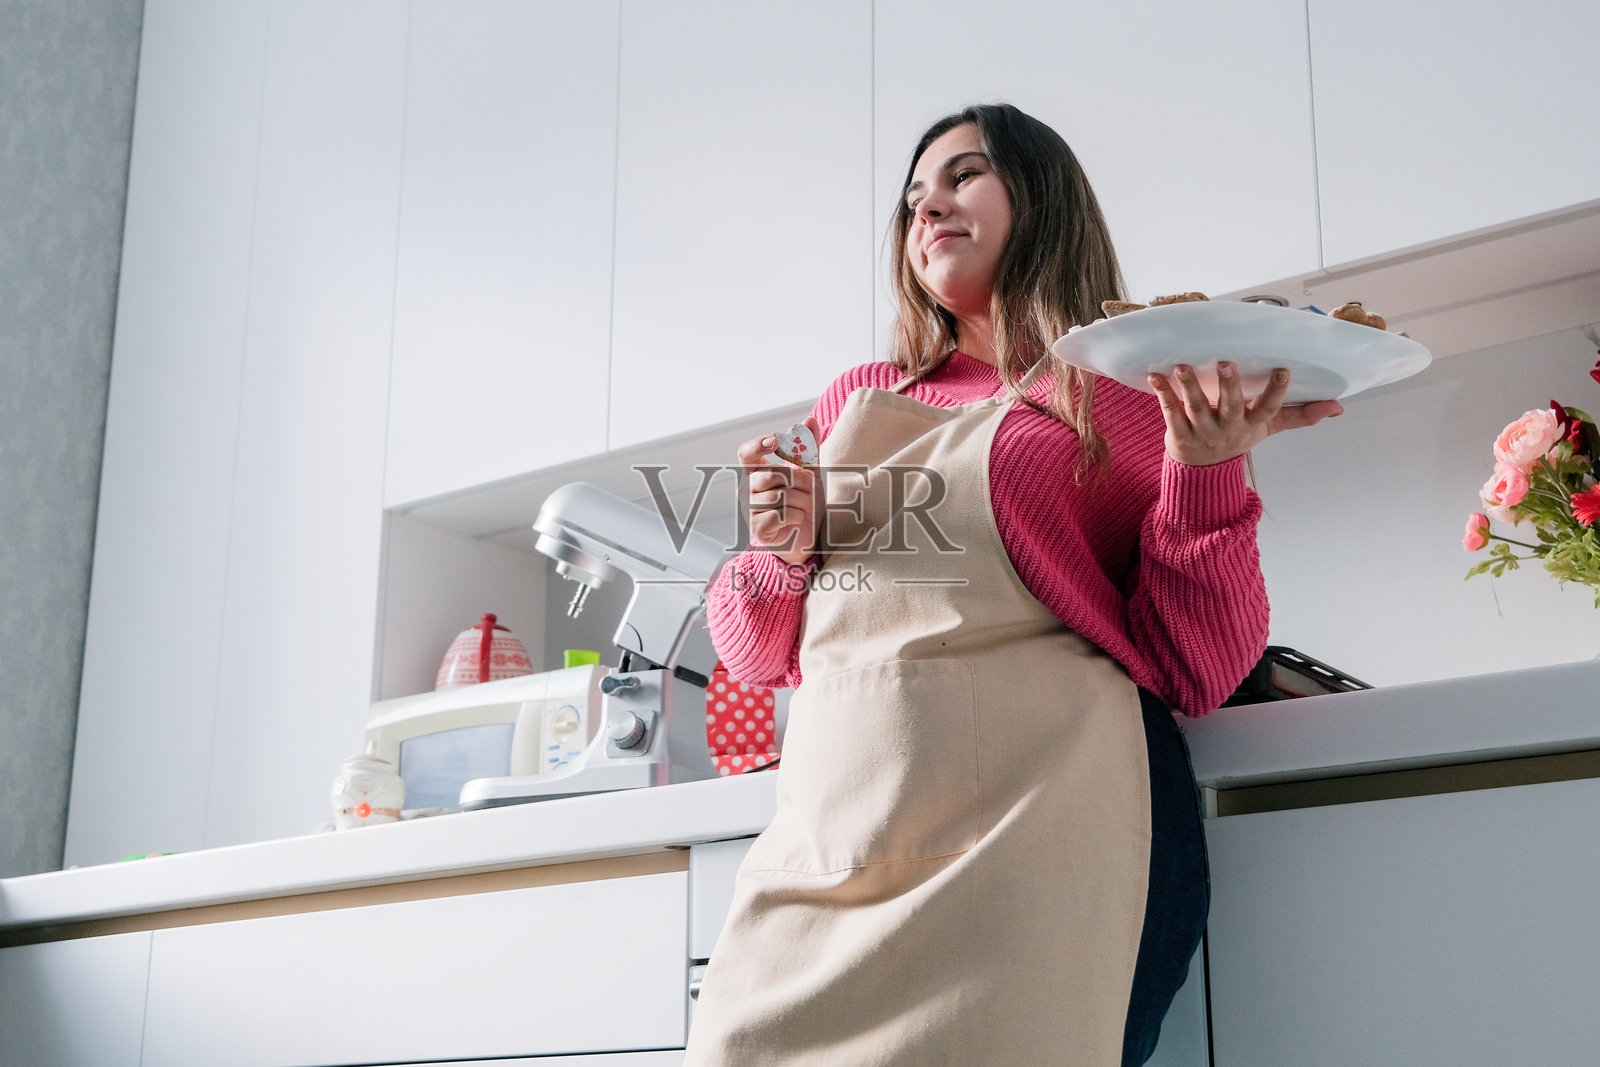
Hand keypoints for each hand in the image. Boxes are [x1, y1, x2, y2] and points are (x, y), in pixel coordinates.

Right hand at [737, 415, 822, 564]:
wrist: (809, 537)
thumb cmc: (805, 504)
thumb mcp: (811, 473)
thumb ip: (808, 448)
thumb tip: (809, 420)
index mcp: (757, 472)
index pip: (746, 453)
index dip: (758, 444)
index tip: (776, 441)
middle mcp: (749, 489)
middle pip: (772, 473)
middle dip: (799, 481)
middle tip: (809, 490)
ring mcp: (751, 510)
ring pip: (779, 495)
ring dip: (802, 501)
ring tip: (805, 508)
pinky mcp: (758, 529)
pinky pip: (780, 514)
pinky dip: (796, 517)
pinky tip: (797, 521)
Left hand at [1149, 363, 1342, 466]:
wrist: (1203, 470)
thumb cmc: (1239, 436)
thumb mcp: (1270, 427)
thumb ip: (1301, 414)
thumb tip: (1339, 406)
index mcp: (1252, 424)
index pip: (1269, 408)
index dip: (1277, 391)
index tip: (1283, 370)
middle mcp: (1229, 428)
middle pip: (1231, 406)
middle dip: (1229, 385)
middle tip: (1225, 362)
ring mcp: (1202, 431)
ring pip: (1196, 407)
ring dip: (1189, 386)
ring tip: (1183, 366)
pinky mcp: (1179, 433)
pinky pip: (1169, 411)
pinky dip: (1163, 392)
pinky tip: (1155, 375)